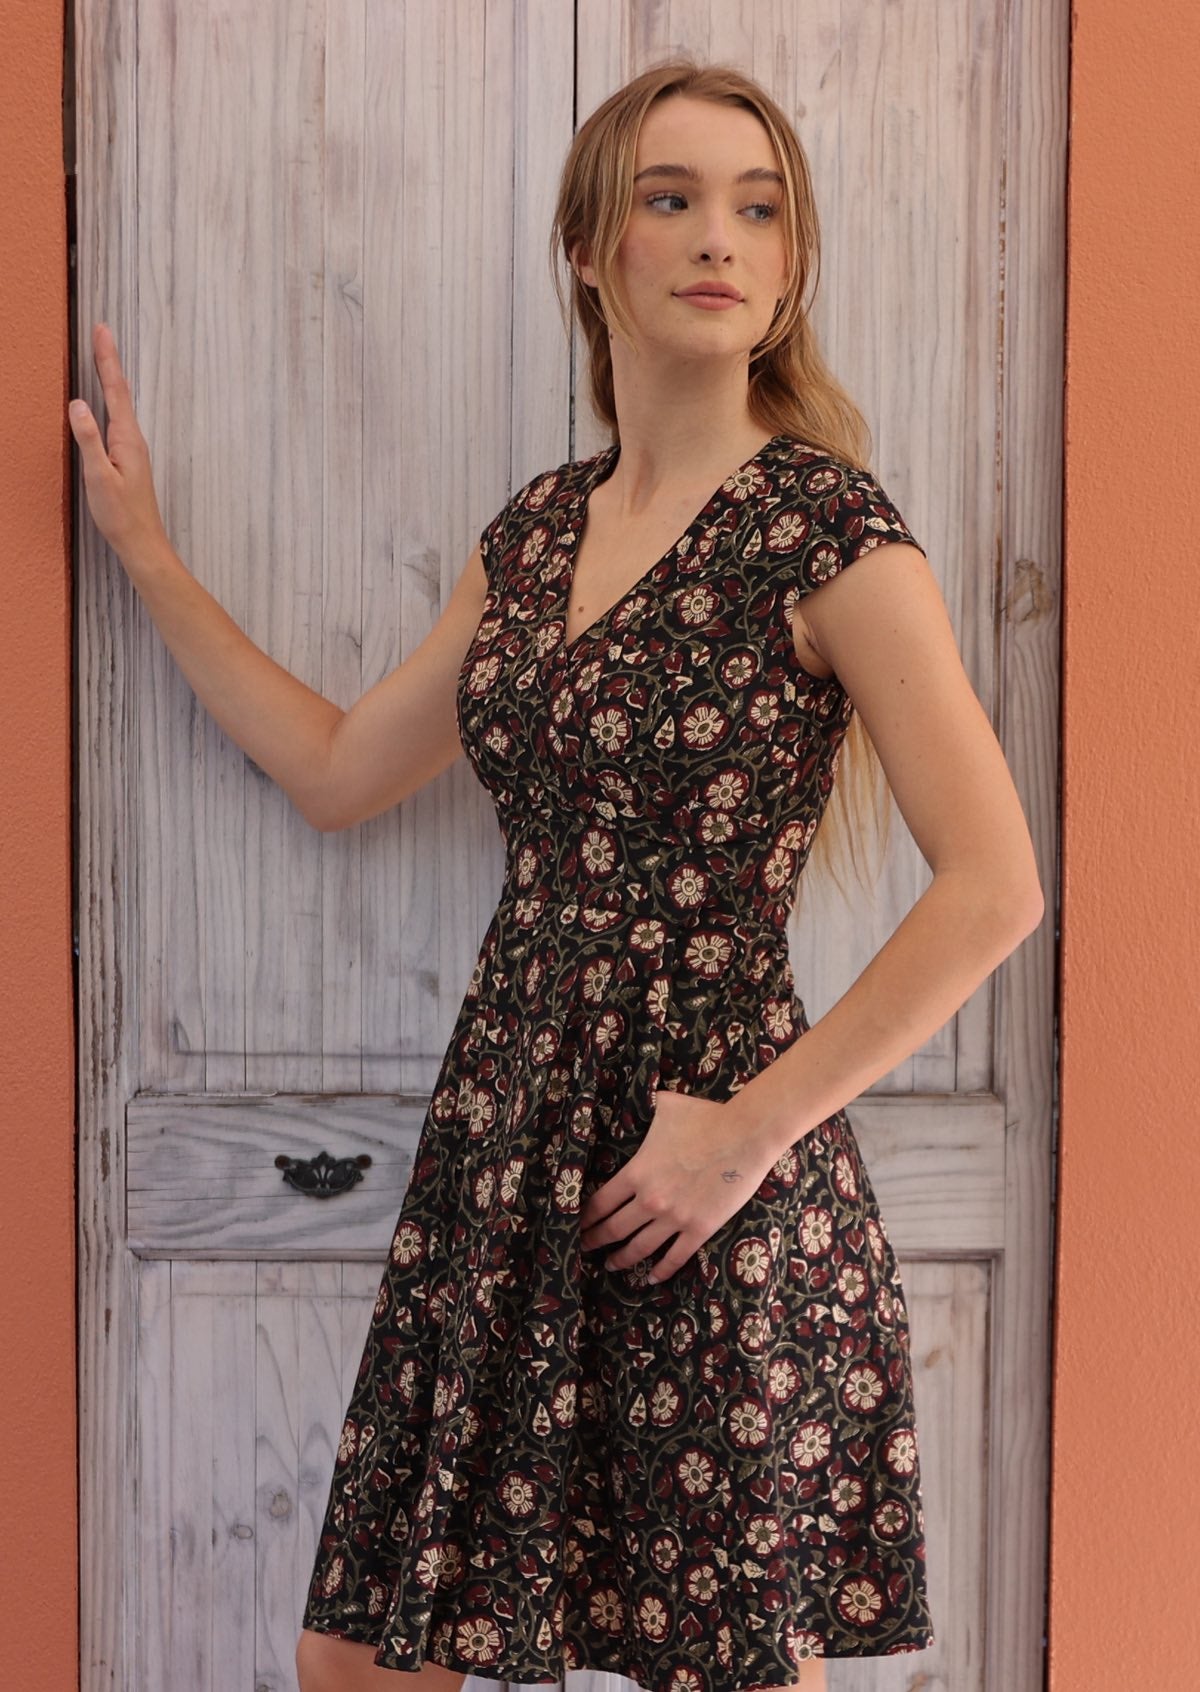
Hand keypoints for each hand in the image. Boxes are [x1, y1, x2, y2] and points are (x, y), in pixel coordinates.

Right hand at [68, 322, 169, 561]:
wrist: (141, 542)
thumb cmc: (121, 515)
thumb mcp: (99, 476)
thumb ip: (89, 439)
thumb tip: (77, 403)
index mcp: (126, 438)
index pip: (115, 389)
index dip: (107, 359)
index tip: (102, 330)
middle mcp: (133, 439)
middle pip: (119, 391)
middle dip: (109, 360)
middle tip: (102, 332)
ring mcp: (131, 448)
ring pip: (119, 404)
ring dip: (110, 377)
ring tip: (103, 356)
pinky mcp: (127, 459)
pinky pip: (117, 419)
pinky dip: (110, 400)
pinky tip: (107, 402)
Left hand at [578, 1086, 779, 1284]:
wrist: (746, 1134)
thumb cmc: (705, 1117)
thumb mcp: (664, 1106)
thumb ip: (644, 1108)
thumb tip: (634, 1096)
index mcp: (637, 1173)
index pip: (599, 1203)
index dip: (585, 1216)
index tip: (577, 1223)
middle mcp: (651, 1200)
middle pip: (613, 1229)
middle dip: (594, 1241)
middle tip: (584, 1247)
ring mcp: (675, 1218)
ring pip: (639, 1248)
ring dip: (621, 1259)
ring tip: (610, 1264)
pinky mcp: (700, 1229)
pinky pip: (675, 1258)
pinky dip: (660, 1271)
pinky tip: (650, 1278)